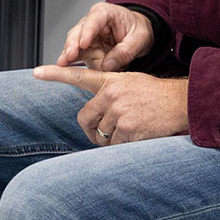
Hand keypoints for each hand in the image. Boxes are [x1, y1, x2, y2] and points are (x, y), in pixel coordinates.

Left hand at [32, 65, 189, 144]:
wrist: (183, 102)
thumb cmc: (158, 94)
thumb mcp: (131, 83)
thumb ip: (110, 94)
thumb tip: (96, 116)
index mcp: (111, 81)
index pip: (79, 76)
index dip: (56, 74)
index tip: (36, 72)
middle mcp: (111, 95)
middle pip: (85, 119)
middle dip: (91, 130)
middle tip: (100, 135)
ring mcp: (119, 113)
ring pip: (101, 135)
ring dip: (111, 140)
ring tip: (131, 130)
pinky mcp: (129, 130)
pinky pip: (115, 146)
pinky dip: (123, 147)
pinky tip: (137, 137)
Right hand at [54, 2, 155, 70]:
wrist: (137, 32)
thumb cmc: (137, 29)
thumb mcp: (140, 38)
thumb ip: (125, 51)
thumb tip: (108, 65)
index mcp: (104, 13)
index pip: (93, 21)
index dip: (87, 33)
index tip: (83, 45)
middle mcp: (91, 23)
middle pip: (77, 33)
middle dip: (72, 45)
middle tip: (69, 57)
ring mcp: (86, 37)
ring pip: (73, 45)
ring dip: (69, 56)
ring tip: (64, 66)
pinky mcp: (86, 49)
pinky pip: (78, 56)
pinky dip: (73, 63)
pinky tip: (66, 69)